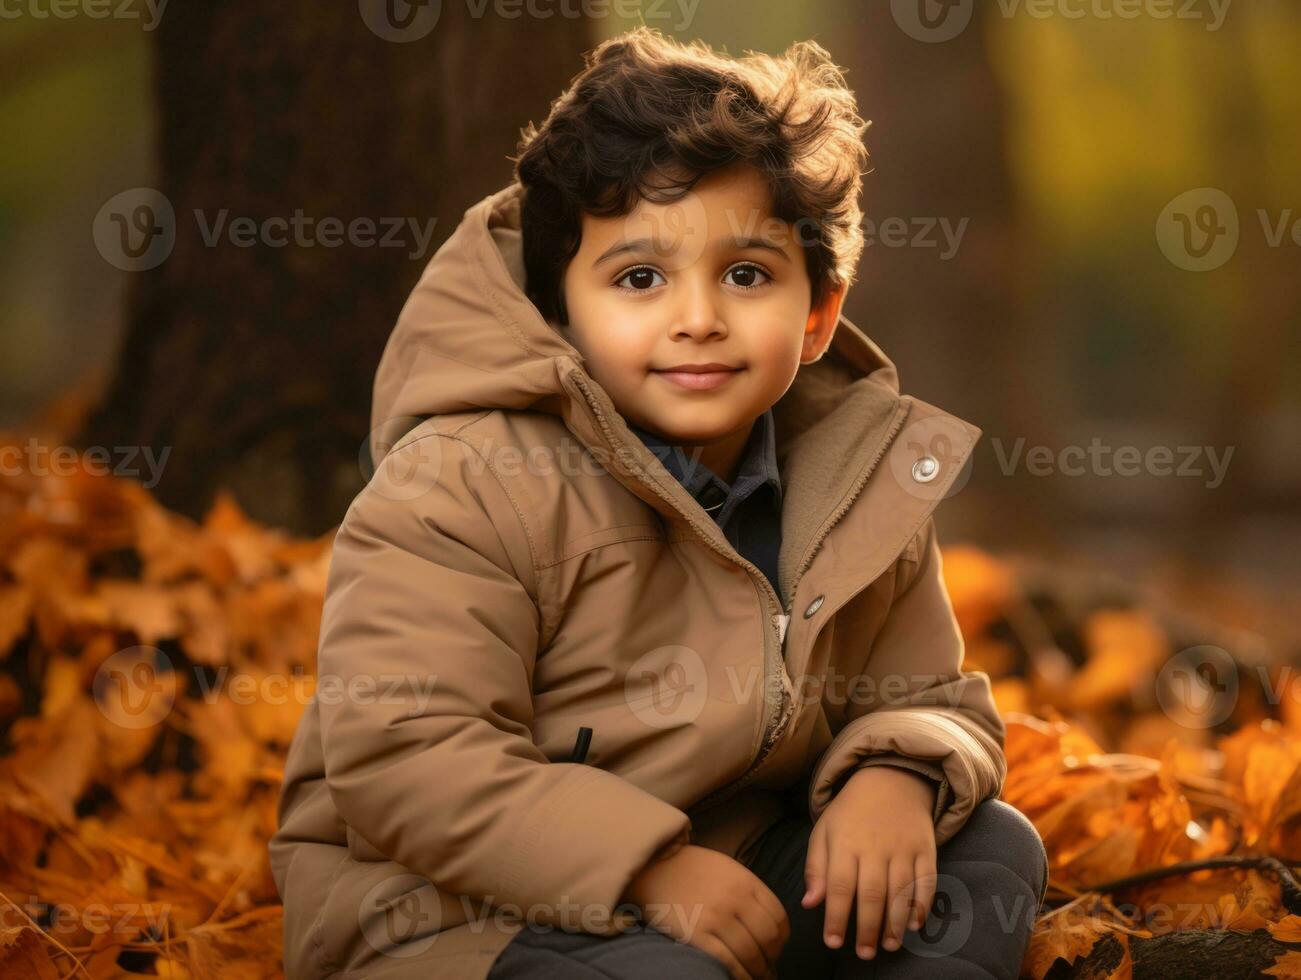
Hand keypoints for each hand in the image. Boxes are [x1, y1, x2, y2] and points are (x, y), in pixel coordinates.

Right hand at [622, 842, 789, 979]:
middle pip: (768, 939)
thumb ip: (749, 891)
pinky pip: (727, 963)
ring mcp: (716, 918)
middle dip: (772, 958)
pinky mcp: (697, 935)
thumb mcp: (727, 869)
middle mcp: (735, 899)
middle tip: (768, 967)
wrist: (653, 867)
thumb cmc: (691, 869)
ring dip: (758, 972)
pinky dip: (739, 976)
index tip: (777, 949)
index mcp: (746, 881)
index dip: (782, 939)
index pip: (778, 918)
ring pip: (750, 954)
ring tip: (756, 977)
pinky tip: (741, 979)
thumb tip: (770, 924)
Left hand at [802, 765, 937, 959]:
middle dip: (868, 927)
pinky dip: (921, 905)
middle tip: (864, 953)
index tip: (833, 942)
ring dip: (895, 923)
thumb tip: (810, 904)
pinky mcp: (926, 848)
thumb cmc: (851, 813)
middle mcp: (875, 846)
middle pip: (872, 892)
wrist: (891, 779)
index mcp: (845, 842)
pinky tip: (913, 925)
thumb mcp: (824, 831)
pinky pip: (927, 881)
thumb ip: (816, 868)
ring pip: (901, 891)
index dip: (836, 917)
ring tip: (888, 945)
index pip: (840, 885)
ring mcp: (903, 847)